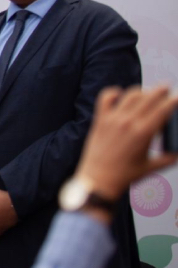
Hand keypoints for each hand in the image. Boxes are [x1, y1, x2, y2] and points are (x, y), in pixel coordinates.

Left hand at [75, 85, 177, 200]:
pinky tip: (120, 95)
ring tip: (147, 93)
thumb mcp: (152, 167)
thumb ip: (169, 158)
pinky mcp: (100, 120)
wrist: (98, 179)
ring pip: (130, 95)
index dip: (173, 101)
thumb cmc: (125, 175)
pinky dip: (114, 92)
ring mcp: (112, 119)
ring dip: (141, 91)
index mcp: (144, 133)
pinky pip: (106, 98)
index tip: (177, 97)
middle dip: (160, 90)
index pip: (163, 109)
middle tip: (166, 88)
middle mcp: (128, 122)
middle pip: (148, 97)